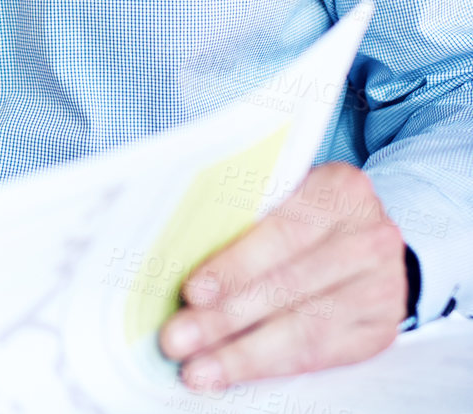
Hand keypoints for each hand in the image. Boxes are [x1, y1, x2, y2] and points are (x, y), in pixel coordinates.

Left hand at [158, 161, 407, 390]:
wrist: (365, 234)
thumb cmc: (303, 208)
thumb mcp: (281, 194)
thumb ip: (245, 214)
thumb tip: (177, 255)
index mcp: (341, 189)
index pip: (282, 233)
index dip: (235, 266)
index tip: (191, 292)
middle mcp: (371, 237)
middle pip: (289, 286)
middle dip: (227, 317)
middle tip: (177, 339)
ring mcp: (383, 287)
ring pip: (304, 328)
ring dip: (243, 352)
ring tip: (199, 367)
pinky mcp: (380, 329)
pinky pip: (322, 354)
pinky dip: (271, 364)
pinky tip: (233, 371)